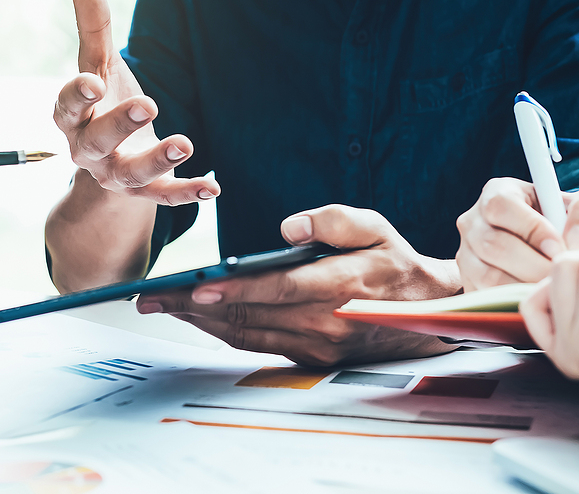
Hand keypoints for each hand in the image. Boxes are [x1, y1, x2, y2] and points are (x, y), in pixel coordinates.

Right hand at [54, 0, 218, 205]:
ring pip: (132, 173)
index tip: (94, 82)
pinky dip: (187, 193)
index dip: (78, 96)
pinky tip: (213, 188)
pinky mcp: (146, 190)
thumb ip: (94, 28)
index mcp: (73, 118)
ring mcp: (117, 174)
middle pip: (98, 141)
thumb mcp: (99, 64)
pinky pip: (165, 195)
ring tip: (185, 144)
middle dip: (120, 123)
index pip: (68, 107)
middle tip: (147, 103)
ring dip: (158, 160)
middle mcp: (89, 150)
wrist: (111, 157)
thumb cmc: (104, 102)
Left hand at [136, 204, 459, 365]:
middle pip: (251, 316)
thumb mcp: (377, 228)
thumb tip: (288, 227)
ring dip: (201, 323)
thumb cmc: (395, 264)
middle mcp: (326, 322)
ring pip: (248, 335)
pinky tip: (198, 319)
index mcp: (342, 285)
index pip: (281, 289)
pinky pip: (259, 345)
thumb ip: (335, 221)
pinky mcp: (312, 357)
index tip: (196, 289)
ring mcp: (318, 346)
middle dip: (195, 308)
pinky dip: (223, 333)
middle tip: (151, 298)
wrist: (427, 314)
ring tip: (161, 307)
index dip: (237, 291)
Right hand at [456, 178, 578, 290]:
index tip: (559, 248)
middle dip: (531, 265)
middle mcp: (474, 222)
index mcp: (498, 194)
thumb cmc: (578, 226)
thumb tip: (575, 237)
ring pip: (486, 275)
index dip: (531, 228)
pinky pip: (486, 298)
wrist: (566, 254)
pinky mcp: (469, 283)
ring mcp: (467, 255)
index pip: (500, 207)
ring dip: (523, 286)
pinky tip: (539, 301)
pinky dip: (514, 303)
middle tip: (559, 277)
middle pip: (491, 244)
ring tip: (552, 290)